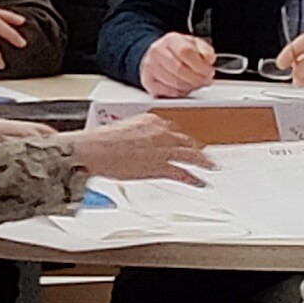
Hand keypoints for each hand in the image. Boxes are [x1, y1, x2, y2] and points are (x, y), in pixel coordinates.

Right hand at [75, 114, 211, 184]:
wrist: (93, 152)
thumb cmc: (99, 142)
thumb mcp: (119, 129)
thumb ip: (134, 133)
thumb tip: (134, 141)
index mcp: (149, 120)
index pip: (170, 127)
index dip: (176, 136)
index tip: (180, 140)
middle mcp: (161, 133)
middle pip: (185, 140)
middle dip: (195, 147)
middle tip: (202, 152)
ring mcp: (163, 151)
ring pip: (190, 155)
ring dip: (202, 161)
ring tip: (210, 166)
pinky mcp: (161, 168)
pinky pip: (183, 174)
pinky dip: (193, 179)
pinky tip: (199, 182)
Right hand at [137, 31, 219, 98]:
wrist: (159, 54)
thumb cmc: (178, 50)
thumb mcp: (194, 44)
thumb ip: (205, 50)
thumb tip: (209, 59)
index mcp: (170, 40)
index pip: (186, 52)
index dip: (200, 65)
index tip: (209, 72)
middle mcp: (157, 51)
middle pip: (179, 69)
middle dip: (197, 79)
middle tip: (205, 81)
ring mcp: (150, 66)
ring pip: (173, 82)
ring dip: (189, 87)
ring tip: (195, 84)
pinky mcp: (147, 80)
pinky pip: (166, 91)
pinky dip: (179, 92)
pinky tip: (184, 87)